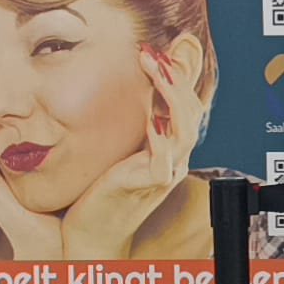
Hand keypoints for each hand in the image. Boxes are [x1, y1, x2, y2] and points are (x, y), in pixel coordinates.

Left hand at [60, 47, 202, 258]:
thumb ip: (127, 124)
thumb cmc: (100, 192)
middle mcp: (175, 159)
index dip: (181, 76)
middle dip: (177, 76)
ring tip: (154, 67)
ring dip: (172, 93)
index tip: (165, 48)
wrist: (90, 235)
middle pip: (193, 111)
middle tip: (154, 51)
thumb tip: (124, 90)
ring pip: (186, 128)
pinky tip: (150, 115)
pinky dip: (160, 133)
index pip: (187, 105)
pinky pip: (164, 158)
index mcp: (170, 150)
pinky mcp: (148, 186)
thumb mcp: (117, 149)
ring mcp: (165, 173)